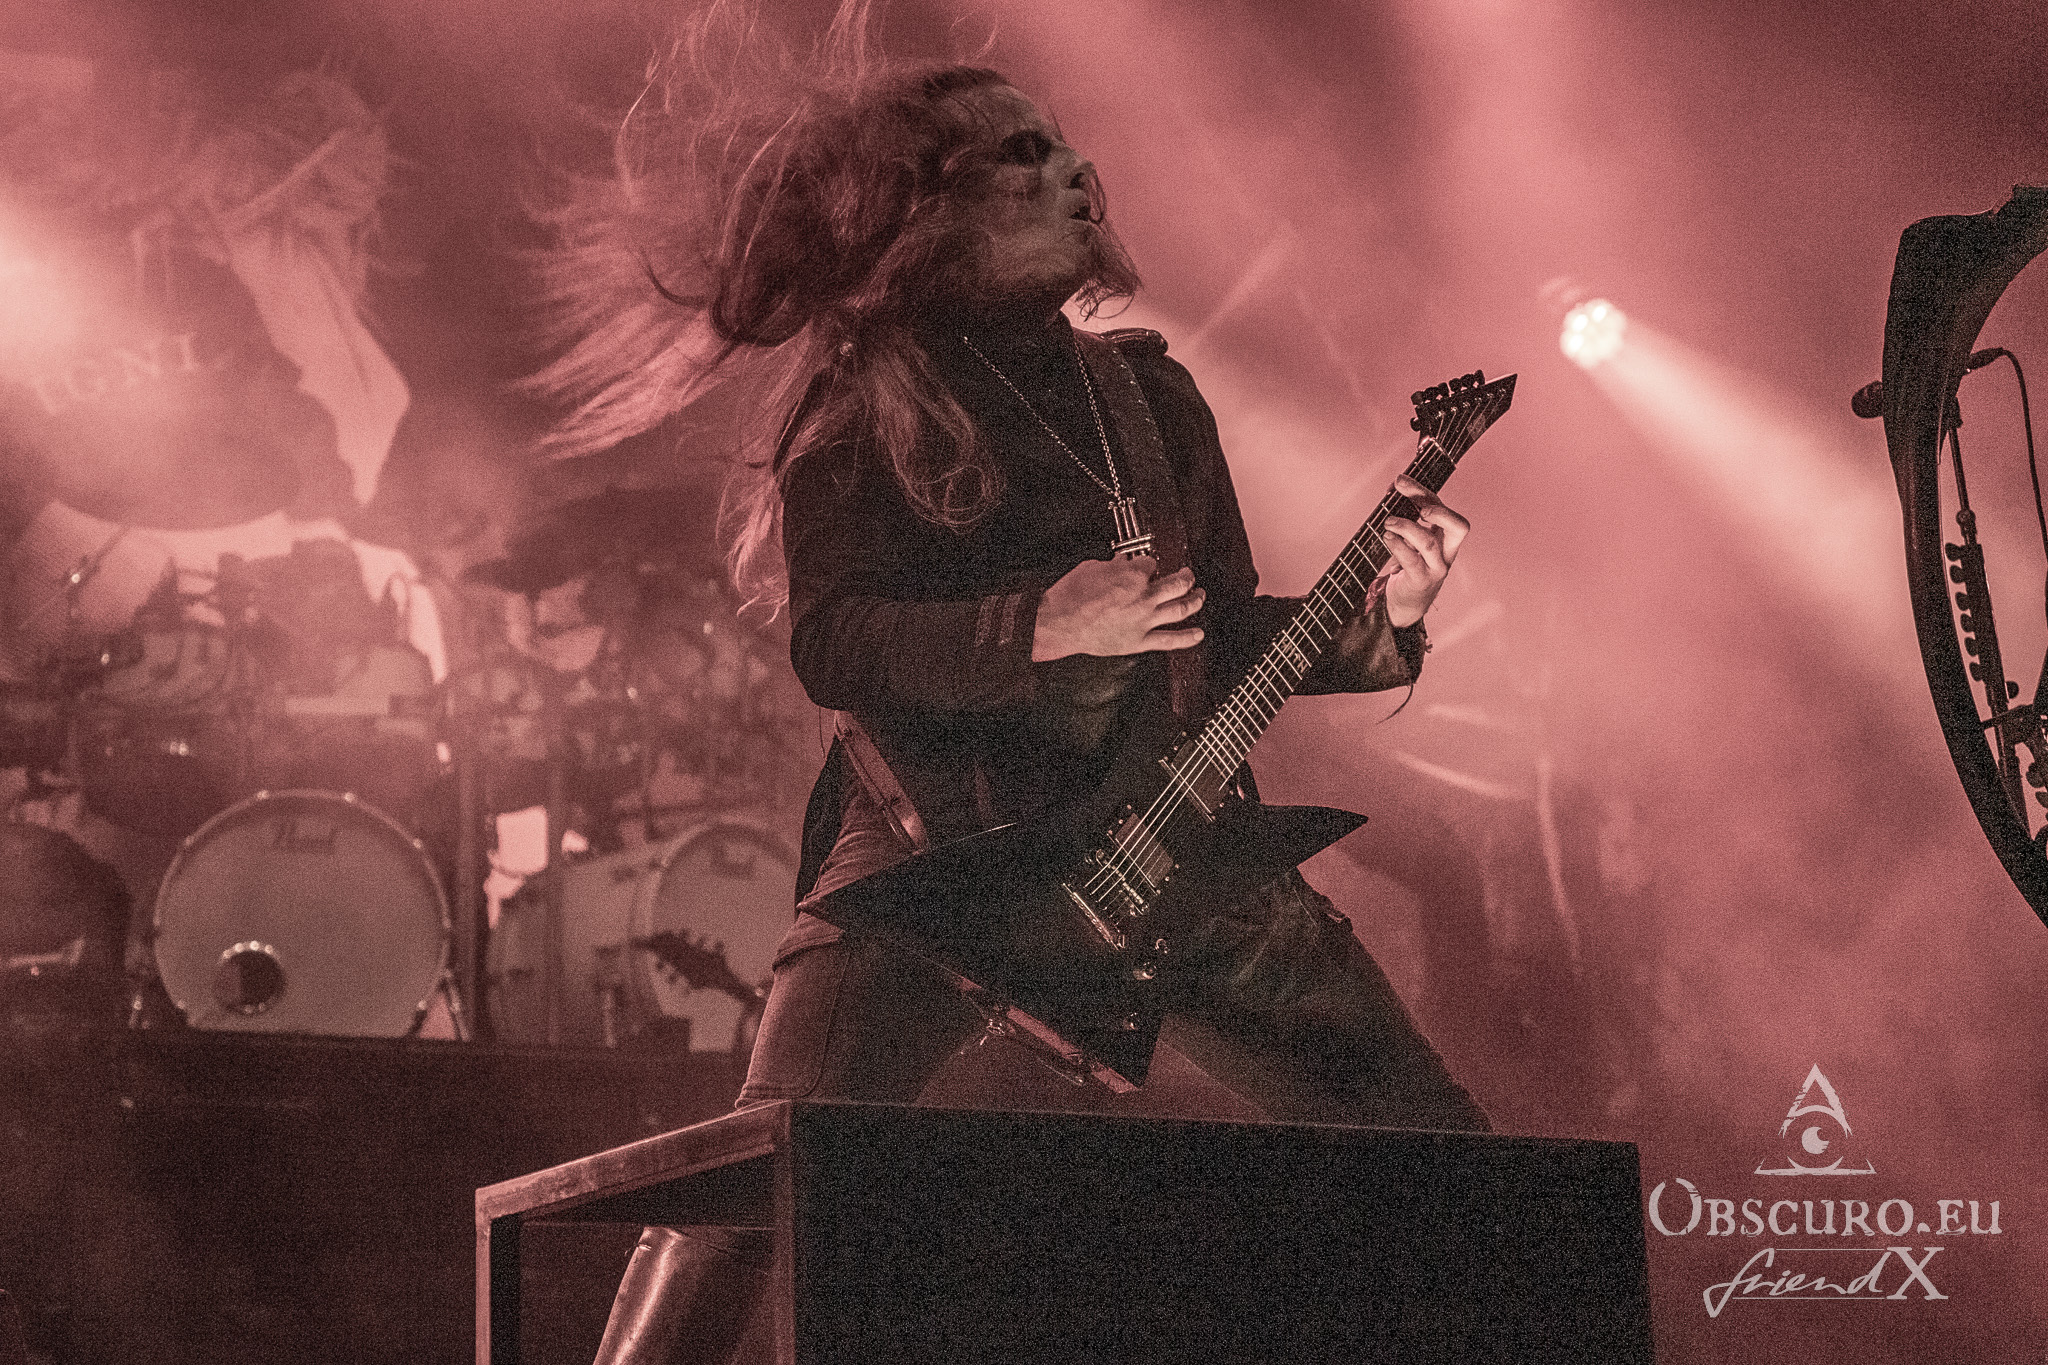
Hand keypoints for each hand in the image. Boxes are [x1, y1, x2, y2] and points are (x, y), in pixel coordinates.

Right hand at [1032, 555, 1205, 660]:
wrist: (1059, 623)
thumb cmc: (1070, 596)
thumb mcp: (1091, 569)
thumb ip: (1111, 565)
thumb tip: (1121, 562)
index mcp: (1132, 576)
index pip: (1151, 563)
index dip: (1150, 563)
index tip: (1147, 566)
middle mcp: (1144, 597)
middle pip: (1177, 583)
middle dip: (1186, 577)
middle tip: (1189, 575)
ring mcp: (1144, 620)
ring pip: (1180, 609)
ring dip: (1195, 601)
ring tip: (1200, 596)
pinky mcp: (1139, 640)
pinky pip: (1169, 640)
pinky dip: (1187, 638)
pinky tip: (1198, 633)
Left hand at [1380, 474, 1469, 626]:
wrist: (1406, 602)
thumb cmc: (1409, 565)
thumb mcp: (1410, 539)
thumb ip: (1406, 516)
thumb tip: (1392, 490)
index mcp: (1446, 536)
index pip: (1443, 508)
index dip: (1424, 492)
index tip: (1401, 481)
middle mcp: (1447, 551)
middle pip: (1459, 526)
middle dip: (1438, 510)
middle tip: (1418, 507)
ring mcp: (1437, 567)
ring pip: (1428, 543)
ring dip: (1406, 527)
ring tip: (1388, 522)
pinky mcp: (1422, 580)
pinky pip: (1412, 560)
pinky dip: (1397, 545)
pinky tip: (1387, 537)